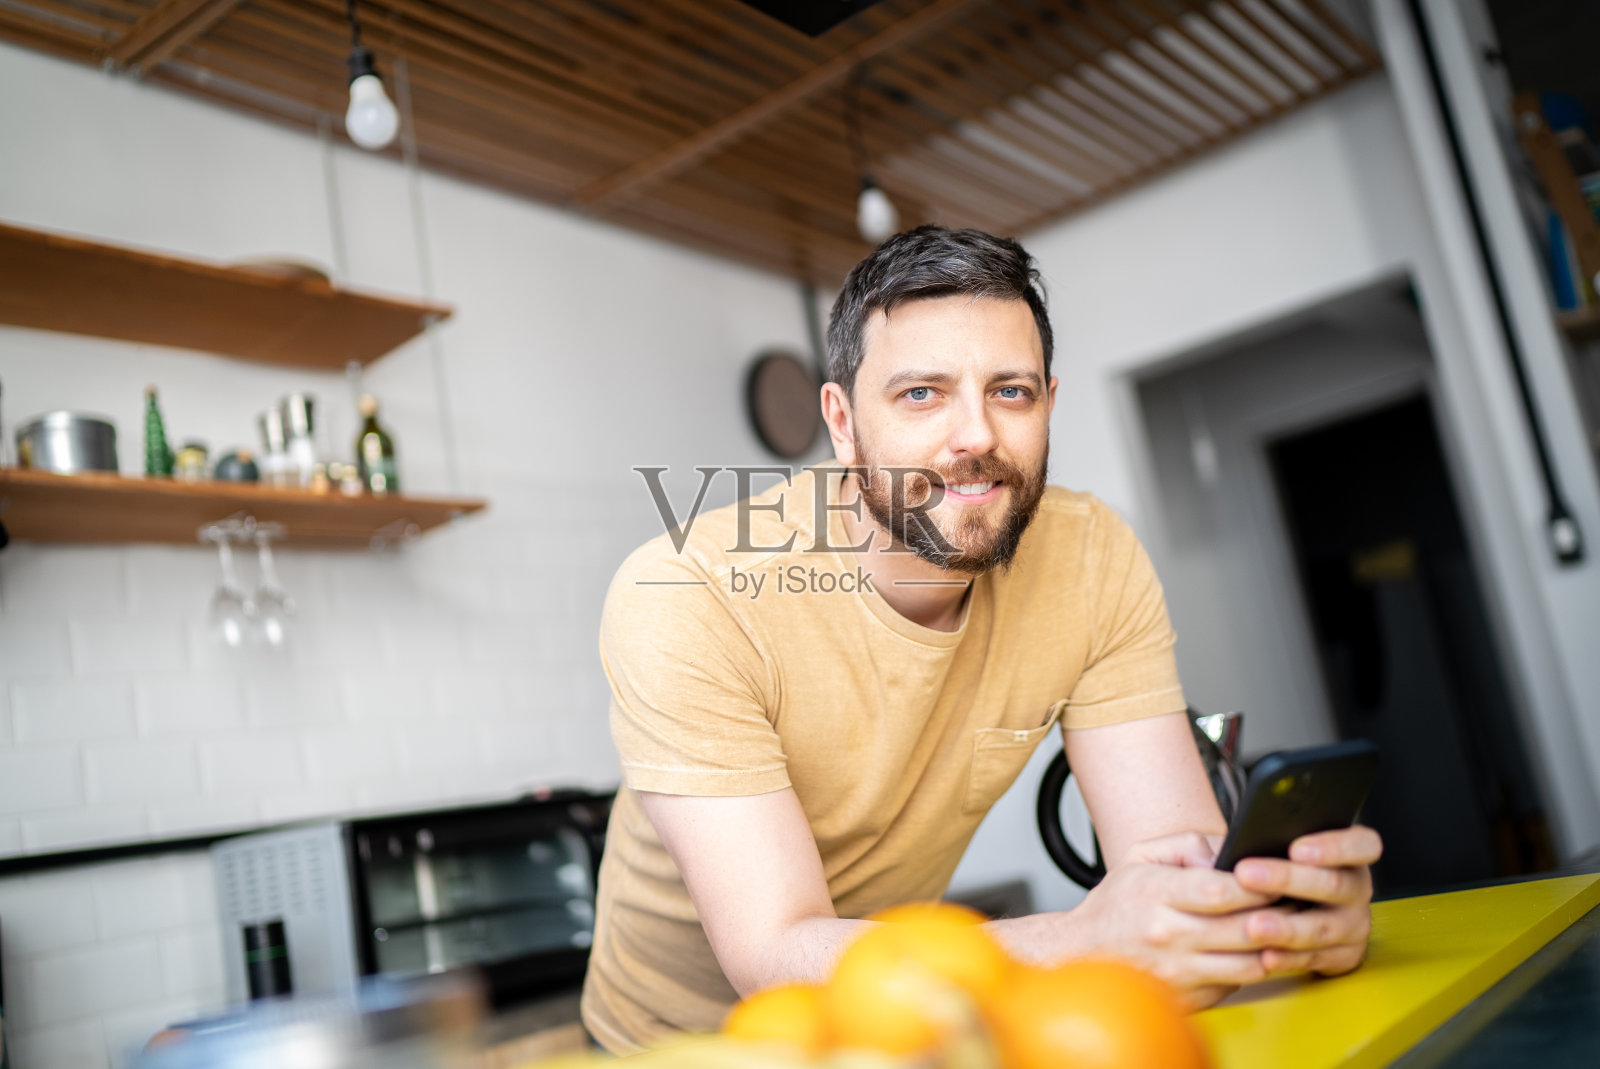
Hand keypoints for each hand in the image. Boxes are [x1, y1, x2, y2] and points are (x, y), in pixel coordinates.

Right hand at [1068, 832, 1280, 1008]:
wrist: (1082, 952)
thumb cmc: (1117, 905)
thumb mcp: (1141, 856)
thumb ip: (1187, 843)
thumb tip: (1227, 855)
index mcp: (1157, 894)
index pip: (1222, 890)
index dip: (1258, 885)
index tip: (1275, 879)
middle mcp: (1168, 935)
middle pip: (1245, 928)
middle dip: (1278, 914)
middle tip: (1292, 902)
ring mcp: (1178, 972)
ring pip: (1250, 964)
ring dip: (1271, 947)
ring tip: (1277, 929)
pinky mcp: (1187, 998)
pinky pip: (1236, 985)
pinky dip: (1249, 968)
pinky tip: (1250, 952)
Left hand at [1230, 825, 1383, 978]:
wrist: (1300, 910)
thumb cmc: (1283, 868)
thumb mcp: (1278, 847)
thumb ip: (1254, 841)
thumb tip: (1207, 847)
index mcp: (1350, 854)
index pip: (1362, 845)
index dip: (1334, 847)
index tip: (1296, 849)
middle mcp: (1357, 888)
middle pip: (1334, 884)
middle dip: (1288, 879)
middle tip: (1246, 874)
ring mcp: (1354, 924)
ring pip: (1323, 926)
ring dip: (1287, 927)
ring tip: (1254, 925)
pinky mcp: (1344, 955)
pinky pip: (1317, 958)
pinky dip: (1290, 958)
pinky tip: (1266, 955)